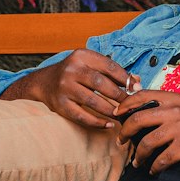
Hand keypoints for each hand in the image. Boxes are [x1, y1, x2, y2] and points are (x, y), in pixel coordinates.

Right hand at [7, 49, 137, 128]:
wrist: (43, 82)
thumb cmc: (74, 73)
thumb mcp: (90, 65)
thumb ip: (112, 72)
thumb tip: (136, 81)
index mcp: (81, 56)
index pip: (108, 66)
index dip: (125, 78)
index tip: (136, 88)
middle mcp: (71, 70)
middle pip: (101, 84)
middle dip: (119, 96)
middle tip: (130, 105)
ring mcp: (64, 87)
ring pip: (92, 101)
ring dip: (110, 110)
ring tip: (121, 115)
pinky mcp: (60, 104)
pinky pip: (81, 116)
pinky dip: (96, 122)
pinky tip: (107, 124)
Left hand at [115, 90, 179, 171]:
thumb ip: (166, 107)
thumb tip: (139, 112)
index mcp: (173, 98)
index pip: (142, 96)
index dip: (125, 105)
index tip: (117, 114)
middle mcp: (175, 110)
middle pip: (138, 119)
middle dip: (125, 132)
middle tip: (121, 141)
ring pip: (147, 142)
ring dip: (139, 155)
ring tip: (137, 161)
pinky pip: (162, 159)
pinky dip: (155, 167)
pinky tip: (154, 170)